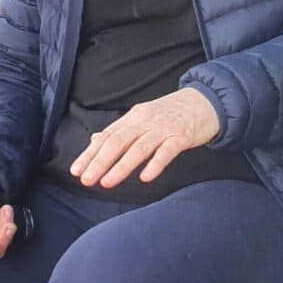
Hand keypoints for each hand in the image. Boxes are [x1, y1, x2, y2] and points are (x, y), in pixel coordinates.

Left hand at [71, 88, 219, 188]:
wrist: (206, 100)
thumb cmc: (172, 113)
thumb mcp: (144, 118)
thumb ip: (120, 131)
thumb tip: (94, 140)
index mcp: (134, 117)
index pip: (108, 136)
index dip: (90, 154)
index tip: (76, 171)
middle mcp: (146, 121)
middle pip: (118, 141)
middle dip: (100, 161)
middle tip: (86, 180)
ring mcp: (164, 128)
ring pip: (139, 147)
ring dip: (121, 166)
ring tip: (107, 182)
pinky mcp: (183, 135)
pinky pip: (167, 151)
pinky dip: (155, 164)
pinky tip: (146, 178)